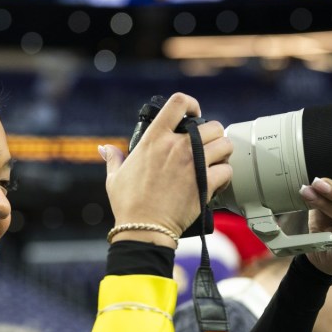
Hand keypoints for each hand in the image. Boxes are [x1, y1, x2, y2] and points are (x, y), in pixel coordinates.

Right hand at [100, 93, 232, 245]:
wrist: (144, 228)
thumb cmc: (128, 204)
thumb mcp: (115, 177)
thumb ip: (114, 158)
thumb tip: (105, 150)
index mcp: (155, 138)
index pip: (178, 103)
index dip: (191, 104)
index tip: (194, 113)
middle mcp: (177, 146)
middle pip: (212, 126)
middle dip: (214, 135)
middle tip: (209, 146)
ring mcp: (194, 163)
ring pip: (225, 145)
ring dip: (224, 153)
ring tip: (216, 162)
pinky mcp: (206, 183)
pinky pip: (227, 170)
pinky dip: (226, 175)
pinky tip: (217, 181)